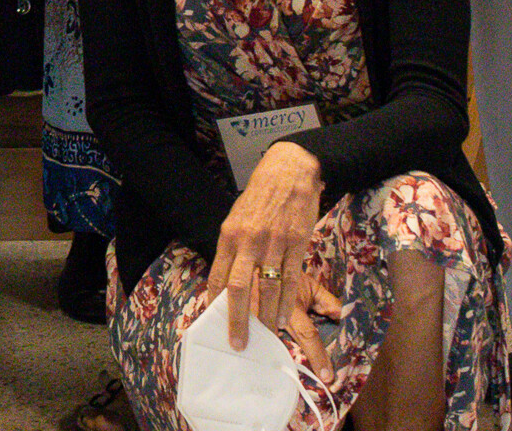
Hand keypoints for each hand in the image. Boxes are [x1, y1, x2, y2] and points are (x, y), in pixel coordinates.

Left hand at [202, 140, 333, 351]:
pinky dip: (287, 302)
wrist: (291, 168)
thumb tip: (226, 277)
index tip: (214, 323)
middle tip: (239, 343)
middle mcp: (249, 241)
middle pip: (238, 289)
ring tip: (266, 335)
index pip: (217, 276)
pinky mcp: (297, 242)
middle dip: (237, 320)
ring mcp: (274, 242)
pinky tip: (284, 317)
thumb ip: (233, 246)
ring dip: (267, 317)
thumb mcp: (238, 217)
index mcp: (229, 235)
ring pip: (268, 289)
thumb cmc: (262, 195)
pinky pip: (291, 279)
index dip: (214, 303)